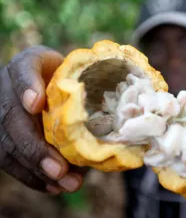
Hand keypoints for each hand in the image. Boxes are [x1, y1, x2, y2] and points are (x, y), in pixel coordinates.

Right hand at [0, 45, 86, 194]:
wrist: (48, 80)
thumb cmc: (69, 76)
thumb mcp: (77, 70)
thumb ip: (83, 85)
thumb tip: (108, 126)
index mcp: (27, 65)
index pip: (22, 71)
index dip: (26, 87)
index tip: (36, 104)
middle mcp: (7, 88)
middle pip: (11, 117)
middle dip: (34, 147)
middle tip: (59, 169)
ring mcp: (3, 111)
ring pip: (7, 143)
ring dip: (35, 168)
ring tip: (62, 182)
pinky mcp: (5, 134)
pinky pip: (9, 159)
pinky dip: (31, 175)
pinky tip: (52, 187)